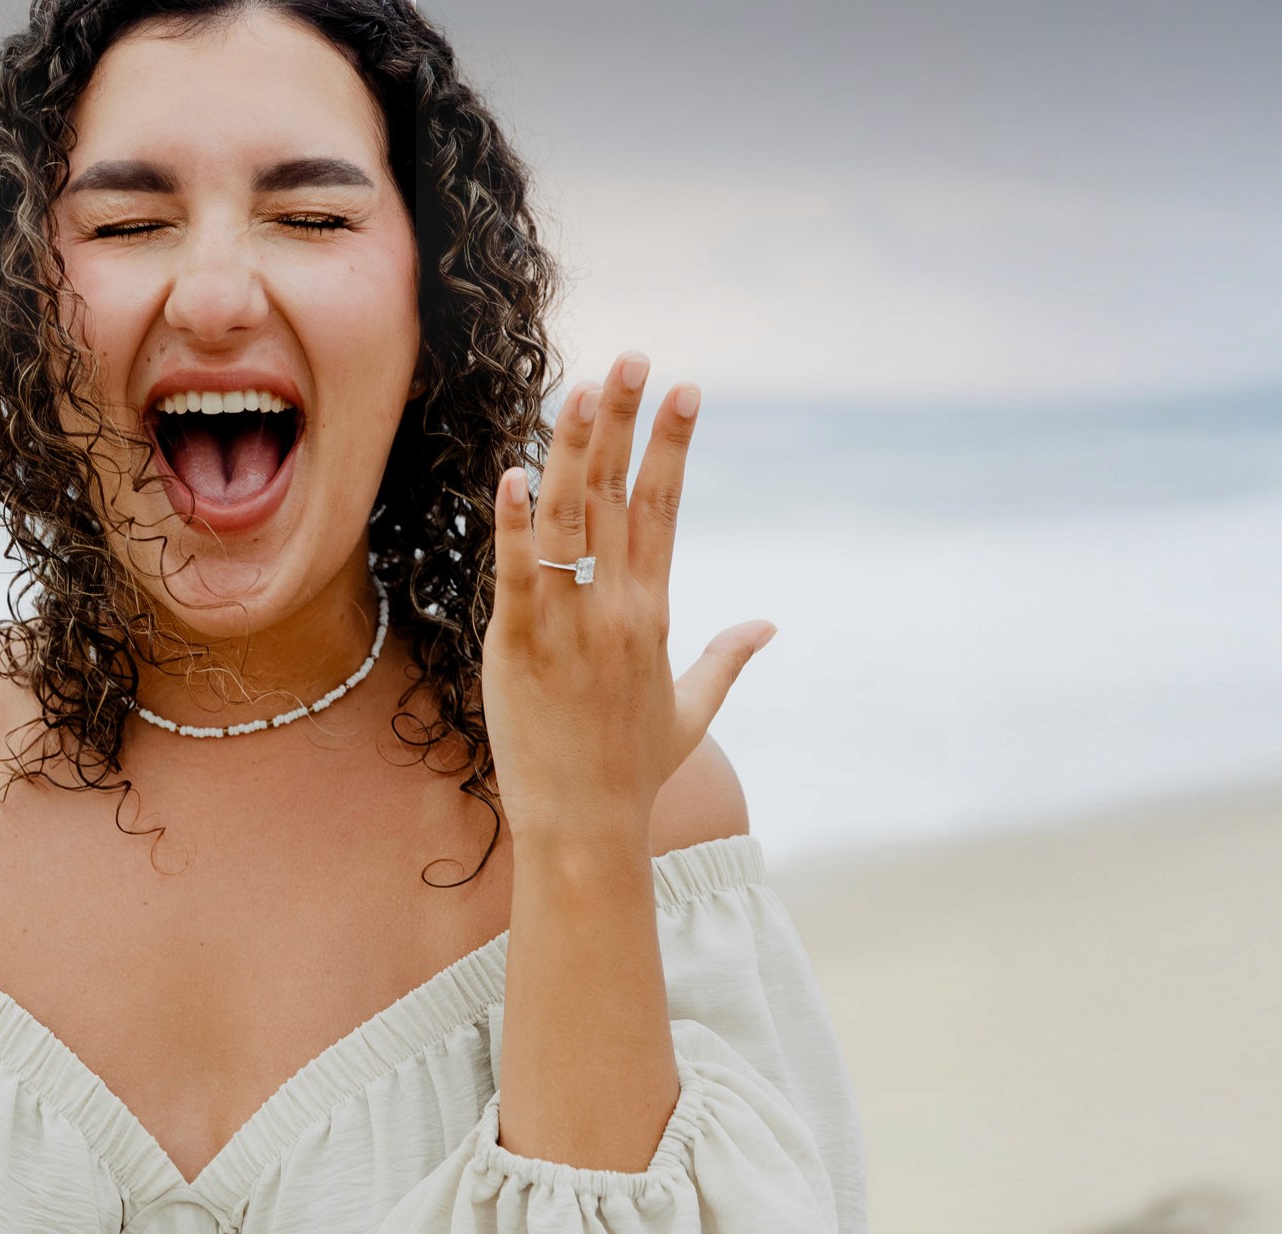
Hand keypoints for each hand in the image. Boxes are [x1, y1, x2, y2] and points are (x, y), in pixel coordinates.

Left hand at [482, 350, 774, 846]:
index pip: (664, 509)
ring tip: (581, 388)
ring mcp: (570, 627)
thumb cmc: (632, 774)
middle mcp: (617, 610)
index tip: (685, 388)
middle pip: (621, 497)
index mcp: (653, 613)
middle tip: (634, 356)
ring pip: (570, 521)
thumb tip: (767, 625)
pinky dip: (514, 525)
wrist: (587, 828)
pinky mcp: (520, 649)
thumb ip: (727, 659)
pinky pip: (517, 574)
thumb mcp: (690, 712)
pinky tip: (513, 475)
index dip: (672, 445)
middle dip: (627, 422)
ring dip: (574, 450)